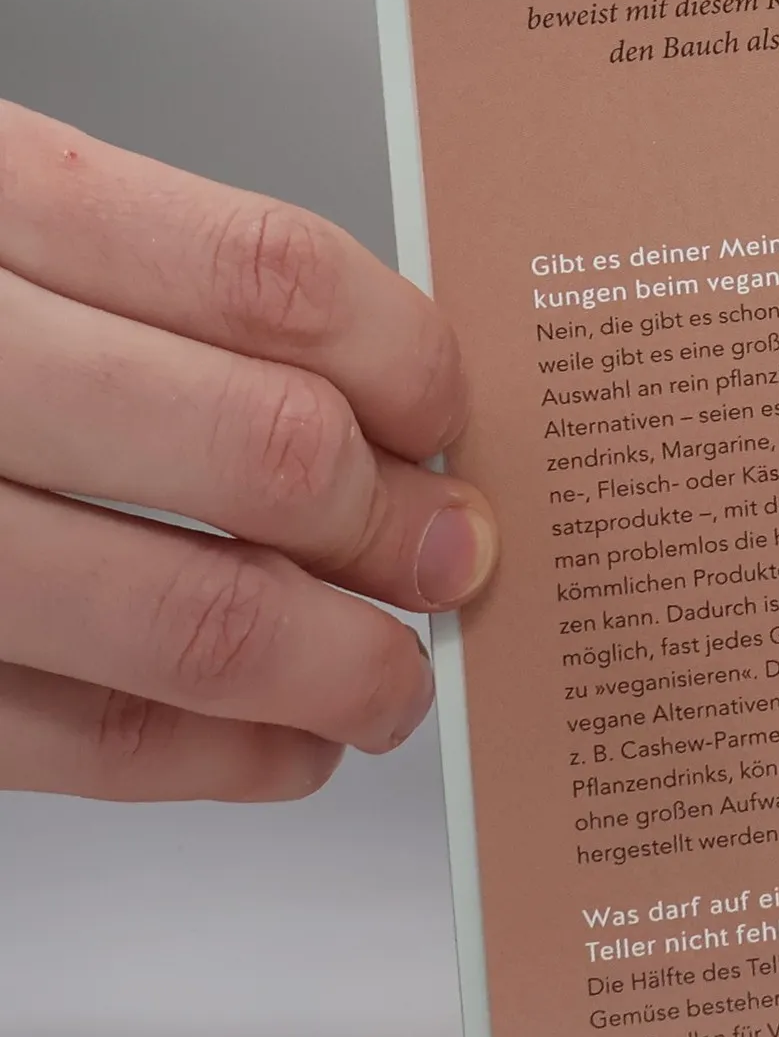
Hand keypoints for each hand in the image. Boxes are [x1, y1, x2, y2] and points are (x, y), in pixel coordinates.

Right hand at [0, 101, 497, 800]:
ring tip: (391, 680)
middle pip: (261, 450)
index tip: (448, 415)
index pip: (268, 278)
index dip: (406, 361)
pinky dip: (217, 758)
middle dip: (396, 526)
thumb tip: (386, 411)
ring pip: (186, 614)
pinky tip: (289, 748)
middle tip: (449, 556)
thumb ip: (155, 286)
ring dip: (339, 666)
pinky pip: (70, 739)